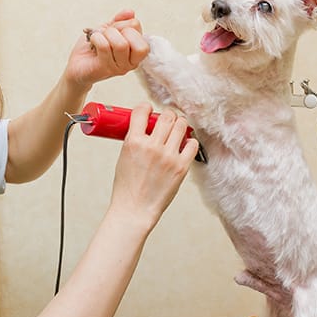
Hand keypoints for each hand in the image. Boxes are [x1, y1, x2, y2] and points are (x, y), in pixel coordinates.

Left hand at [62, 10, 149, 90]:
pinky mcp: (105, 69)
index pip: (136, 26)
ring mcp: (119, 68)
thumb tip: (130, 12)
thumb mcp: (107, 30)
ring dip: (104, 35)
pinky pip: (104, 47)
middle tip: (105, 35)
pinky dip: (95, 39)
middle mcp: (131, 62)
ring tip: (98, 39)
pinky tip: (92, 43)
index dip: (121, 23)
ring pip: (120, 44)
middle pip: (132, 35)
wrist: (77, 65)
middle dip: (115, 28)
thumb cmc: (93, 48)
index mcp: (136, 51)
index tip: (113, 30)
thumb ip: (120, 21)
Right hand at [109, 104, 197, 230]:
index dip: (146, 108)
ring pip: (181, 125)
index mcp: (133, 142)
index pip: (141, 111)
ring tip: (176, 130)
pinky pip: (192, 144)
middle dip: (166, 115)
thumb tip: (146, 128)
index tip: (148, 111)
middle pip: (166, 116)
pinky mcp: (181, 167)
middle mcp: (152, 146)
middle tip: (166, 120)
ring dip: (179, 124)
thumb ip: (135, 140)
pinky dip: (189, 141)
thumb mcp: (123, 157)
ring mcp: (168, 156)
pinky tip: (183, 145)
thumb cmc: (127, 187)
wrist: (135, 209)